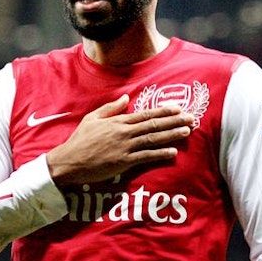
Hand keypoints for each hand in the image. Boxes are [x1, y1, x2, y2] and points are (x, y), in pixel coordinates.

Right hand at [47, 94, 193, 184]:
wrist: (70, 161)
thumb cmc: (80, 140)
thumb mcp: (93, 118)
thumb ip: (111, 108)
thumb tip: (126, 98)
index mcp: (118, 121)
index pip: (145, 114)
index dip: (163, 111)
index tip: (178, 108)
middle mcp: (124, 132)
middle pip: (154, 125)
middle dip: (174, 121)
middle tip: (191, 118)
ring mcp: (125, 147)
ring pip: (153, 139)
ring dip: (172, 135)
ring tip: (187, 132)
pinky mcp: (124, 162)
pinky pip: (146, 156)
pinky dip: (160, 154)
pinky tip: (173, 152)